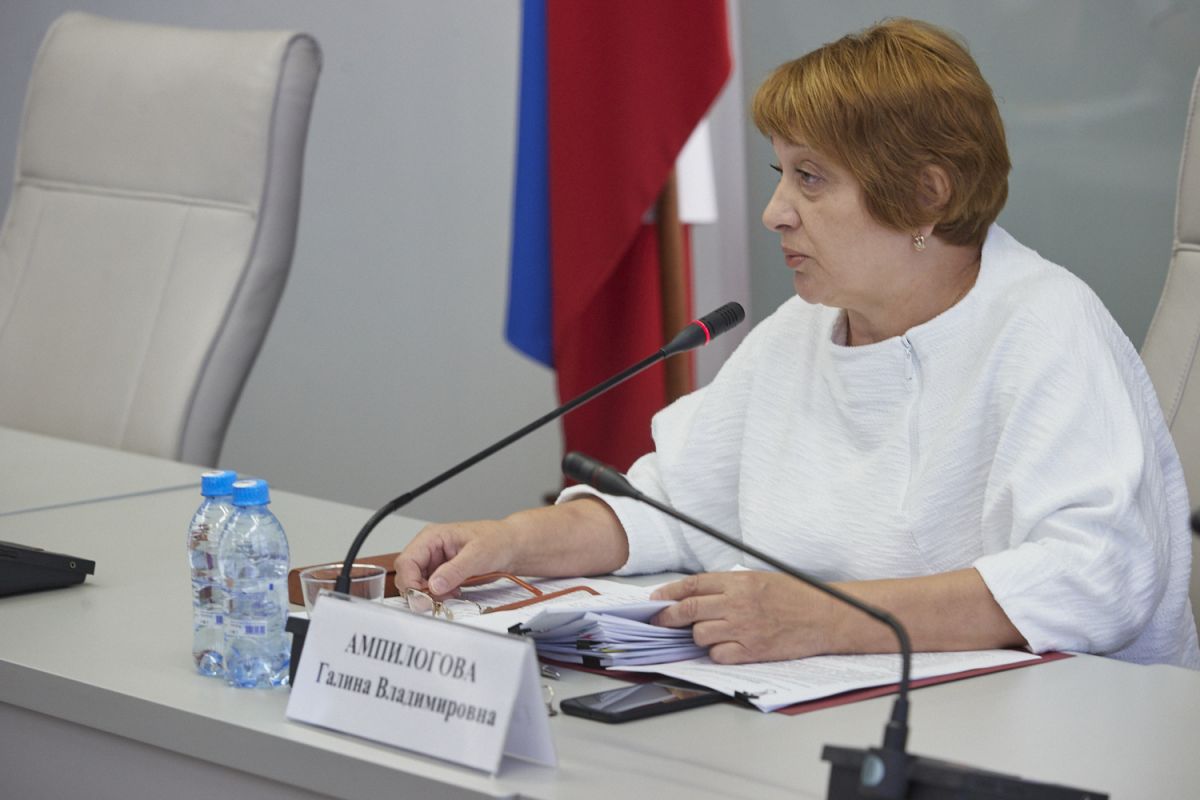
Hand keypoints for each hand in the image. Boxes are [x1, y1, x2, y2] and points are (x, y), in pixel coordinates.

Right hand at [393, 519, 518, 597]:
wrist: (511, 546)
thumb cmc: (496, 540)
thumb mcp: (478, 554)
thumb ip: (455, 570)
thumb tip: (434, 585)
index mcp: (432, 537)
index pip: (406, 562)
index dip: (410, 582)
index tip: (422, 598)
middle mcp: (429, 549)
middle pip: (407, 575)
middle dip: (419, 591)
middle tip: (438, 599)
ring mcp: (434, 562)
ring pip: (417, 584)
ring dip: (430, 595)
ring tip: (452, 592)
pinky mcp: (441, 573)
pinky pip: (430, 589)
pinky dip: (439, 596)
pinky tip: (454, 592)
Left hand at [650, 571, 834, 663]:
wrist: (824, 617)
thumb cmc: (794, 596)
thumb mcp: (759, 579)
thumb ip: (728, 586)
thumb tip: (695, 596)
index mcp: (739, 582)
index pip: (693, 585)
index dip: (669, 593)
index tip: (656, 600)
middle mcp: (738, 603)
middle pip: (689, 610)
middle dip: (667, 618)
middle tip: (660, 622)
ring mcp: (744, 628)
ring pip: (700, 634)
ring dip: (697, 636)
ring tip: (705, 633)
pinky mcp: (753, 650)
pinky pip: (718, 655)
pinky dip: (715, 653)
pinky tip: (722, 647)